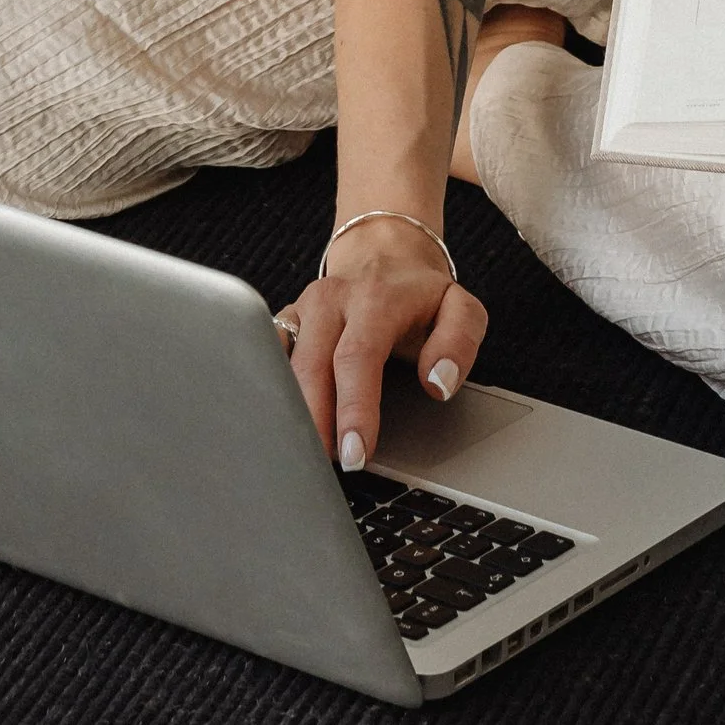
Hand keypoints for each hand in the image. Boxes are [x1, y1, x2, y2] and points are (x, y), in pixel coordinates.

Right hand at [275, 222, 488, 475]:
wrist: (385, 252)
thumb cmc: (420, 294)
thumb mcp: (459, 308)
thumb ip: (458, 343)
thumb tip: (437, 383)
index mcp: (374, 299)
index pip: (359, 357)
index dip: (355, 409)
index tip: (358, 453)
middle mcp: (331, 301)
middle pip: (312, 367)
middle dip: (316, 424)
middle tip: (327, 471)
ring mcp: (302, 311)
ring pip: (283, 367)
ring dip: (290, 416)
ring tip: (304, 460)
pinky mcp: (284, 321)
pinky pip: (265, 357)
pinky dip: (269, 393)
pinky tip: (277, 428)